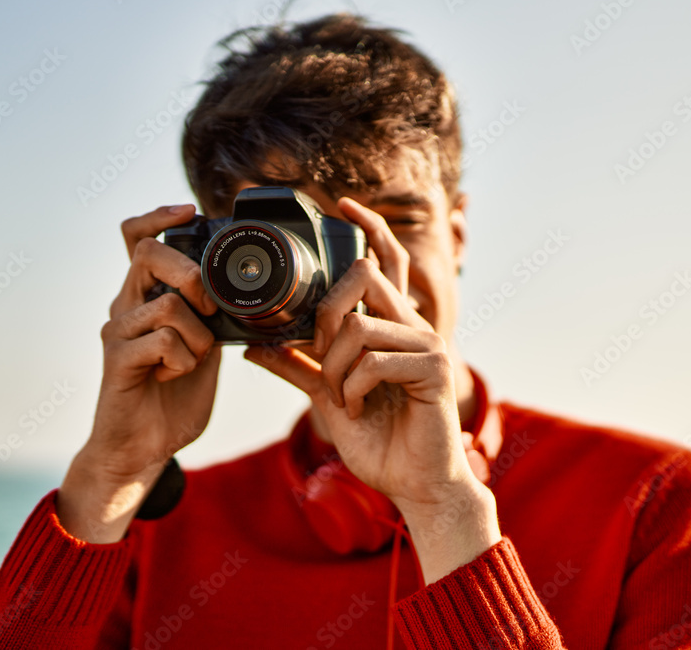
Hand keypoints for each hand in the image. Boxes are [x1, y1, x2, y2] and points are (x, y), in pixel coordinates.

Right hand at [59, 204, 220, 541]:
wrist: (145, 445)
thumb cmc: (174, 394)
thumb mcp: (205, 344)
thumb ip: (214, 314)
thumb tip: (247, 289)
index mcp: (148, 294)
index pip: (139, 237)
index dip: (160, 216)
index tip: (190, 210)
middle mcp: (127, 304)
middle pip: (151, 254)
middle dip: (193, 274)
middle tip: (207, 309)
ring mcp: (119, 329)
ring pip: (169, 304)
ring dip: (198, 336)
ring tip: (192, 359)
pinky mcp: (117, 359)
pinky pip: (162, 340)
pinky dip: (183, 360)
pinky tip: (174, 375)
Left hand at [246, 197, 498, 579]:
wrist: (414, 485)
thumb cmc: (378, 441)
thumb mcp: (327, 398)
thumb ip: (298, 367)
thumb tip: (256, 345)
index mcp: (392, 326)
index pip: (382, 263)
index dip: (367, 229)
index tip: (341, 205)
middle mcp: (413, 326)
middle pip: (365, 276)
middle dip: (325, 313)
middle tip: (320, 352)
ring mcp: (427, 344)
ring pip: (358, 326)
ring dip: (334, 369)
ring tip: (342, 399)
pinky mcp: (434, 368)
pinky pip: (373, 361)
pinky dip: (353, 391)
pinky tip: (361, 410)